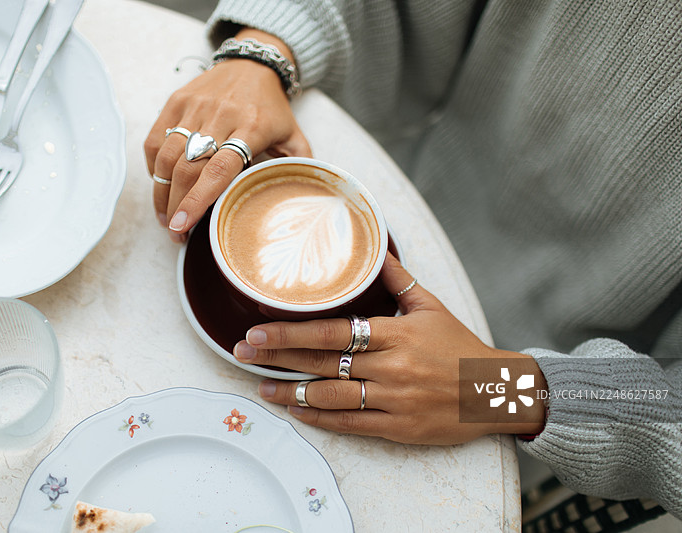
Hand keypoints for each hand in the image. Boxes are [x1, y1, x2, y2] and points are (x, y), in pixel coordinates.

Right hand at [143, 29, 310, 242]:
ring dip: (162, 191)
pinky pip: (155, 139)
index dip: (197, 200)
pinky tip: (162, 185)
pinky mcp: (177, 100)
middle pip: (188, 168)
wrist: (252, 64)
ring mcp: (195, 106)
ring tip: (167, 216)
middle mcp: (221, 115)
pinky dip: (153, 167)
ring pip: (167, 156)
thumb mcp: (294, 136)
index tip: (183, 225)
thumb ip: (299, 167)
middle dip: (177, 206)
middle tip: (176, 232)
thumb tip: (301, 202)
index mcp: (251, 127)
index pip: (218, 169)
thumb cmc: (271, 108)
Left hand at [232, 254, 546, 444]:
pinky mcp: (398, 427)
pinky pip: (351, 423)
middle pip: (323, 360)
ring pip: (331, 395)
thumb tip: (378, 251)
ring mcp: (393, 400)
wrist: (498, 391)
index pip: (334, 330)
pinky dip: (321, 418)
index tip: (260, 328)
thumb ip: (399, 280)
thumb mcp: (433, 306)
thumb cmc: (461, 347)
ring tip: (261, 386)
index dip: (292, 330)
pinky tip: (297, 410)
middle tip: (243, 352)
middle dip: (278, 357)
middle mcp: (391, 367)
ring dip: (291, 392)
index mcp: (396, 334)